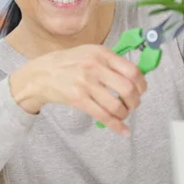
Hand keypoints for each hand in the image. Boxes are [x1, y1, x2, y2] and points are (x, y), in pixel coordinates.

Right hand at [9, 44, 146, 135]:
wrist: (41, 74)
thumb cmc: (68, 63)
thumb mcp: (89, 53)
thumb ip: (110, 61)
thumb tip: (135, 76)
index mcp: (101, 53)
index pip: (132, 70)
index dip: (142, 84)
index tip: (142, 90)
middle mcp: (95, 67)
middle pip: (127, 89)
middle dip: (135, 101)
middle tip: (133, 104)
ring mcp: (86, 84)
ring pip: (116, 105)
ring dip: (125, 114)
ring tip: (123, 114)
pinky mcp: (78, 99)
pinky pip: (103, 116)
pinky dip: (116, 126)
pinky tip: (122, 130)